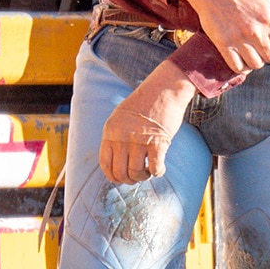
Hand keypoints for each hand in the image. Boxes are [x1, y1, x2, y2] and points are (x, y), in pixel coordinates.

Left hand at [99, 59, 194, 183]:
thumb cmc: (144, 102)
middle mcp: (122, 137)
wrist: (164, 89)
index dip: (113, 176)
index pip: (105, 164)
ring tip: (149, 171)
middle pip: (120, 172)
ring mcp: (139, 140)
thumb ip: (116, 136)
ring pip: (136, 172)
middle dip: (130, 179)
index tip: (121, 178)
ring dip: (144, 176)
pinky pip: (155, 167)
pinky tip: (160, 169)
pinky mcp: (158, 142)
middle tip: (139, 175)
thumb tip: (117, 161)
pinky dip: (158, 173)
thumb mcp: (120, 116)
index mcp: (110, 131)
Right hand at [171, 0, 269, 73]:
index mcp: (269, 19)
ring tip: (252, 52)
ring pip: (255, 64)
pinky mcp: (223, 44)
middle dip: (269, 53)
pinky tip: (240, 57)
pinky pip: (236, 66)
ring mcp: (238, 39)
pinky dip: (240, 66)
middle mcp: (256, 32)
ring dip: (255, 60)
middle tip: (263, 46)